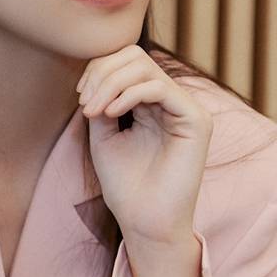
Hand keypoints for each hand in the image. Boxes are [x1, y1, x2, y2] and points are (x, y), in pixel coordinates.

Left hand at [76, 44, 213, 245]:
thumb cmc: (124, 184)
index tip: (80, 95)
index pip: (126, 61)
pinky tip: (111, 113)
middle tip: (86, 102)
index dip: (99, 69)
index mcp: (150, 102)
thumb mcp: (103, 134)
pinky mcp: (196, 120)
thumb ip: (101, 101)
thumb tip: (94, 76)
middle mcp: (171, 100)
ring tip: (94, 110)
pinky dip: (128, 94)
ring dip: (110, 83)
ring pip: (145, 67)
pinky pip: (159, 88)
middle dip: (103, 72)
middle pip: (135, 55)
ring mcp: (185, 108)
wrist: (143, 221)